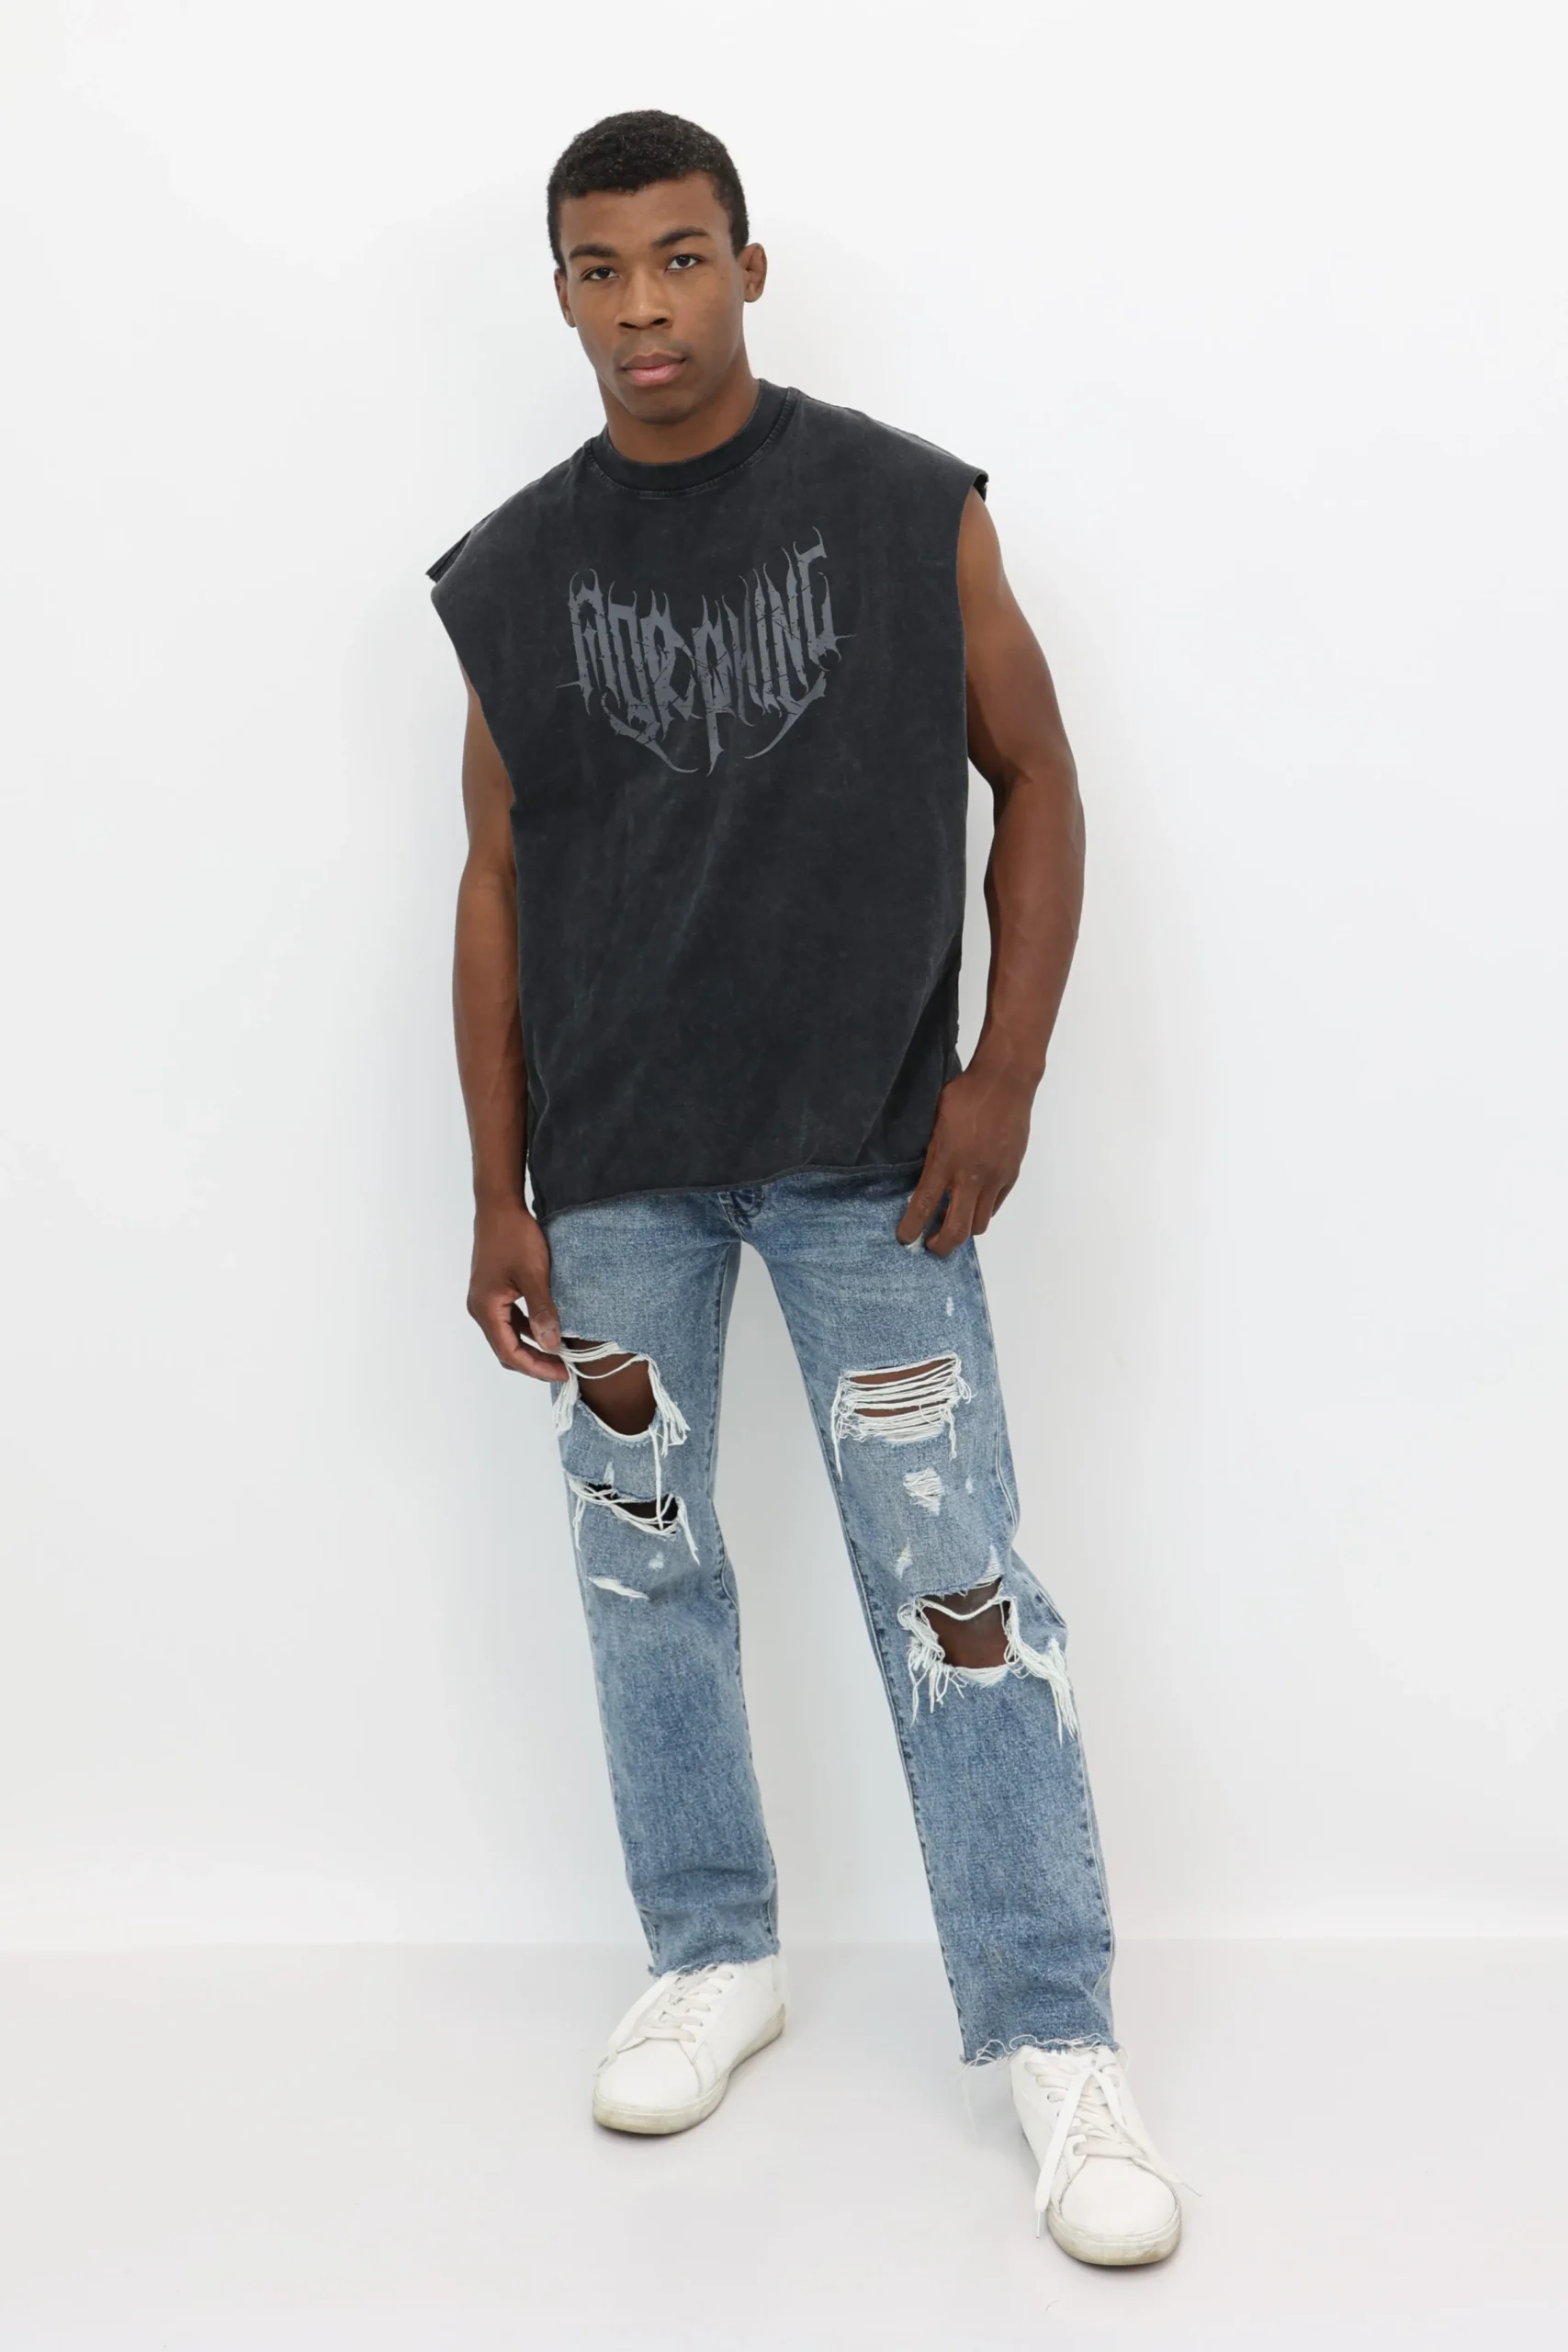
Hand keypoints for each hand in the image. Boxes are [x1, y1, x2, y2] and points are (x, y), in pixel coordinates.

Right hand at [468, 1200, 567, 1378]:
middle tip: (564, 1367)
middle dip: (534, 1361)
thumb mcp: (533, 1275)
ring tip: (559, 1352)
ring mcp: (485, 1300)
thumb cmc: (514, 1236)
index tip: (563, 1372)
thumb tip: (551, 1345)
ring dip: (531, 1346)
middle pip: (506, 1348)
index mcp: (485, 1308)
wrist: (499, 1206)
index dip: (536, 1367)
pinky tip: (547, 1328)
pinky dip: (527, 1329)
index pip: (509, 1352)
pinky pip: (509, 1319)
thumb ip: (541, 1311)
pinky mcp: (492, 1291)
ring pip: (507, 1335)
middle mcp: (480, 1308)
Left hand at [895, 1064, 1034, 1255]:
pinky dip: (982, 1210)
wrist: (1005, 1082)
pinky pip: (995, 1205)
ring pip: (980, 1223)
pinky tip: (973, 1201)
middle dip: (943, 1244)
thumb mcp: (936, 1122)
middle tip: (932, 1245)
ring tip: (953, 1221)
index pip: (925, 1204)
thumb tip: (925, 1176)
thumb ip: (931, 1153)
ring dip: (965, 1227)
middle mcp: (972, 1176)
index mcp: (947, 1160)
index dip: (912, 1227)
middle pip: (958, 1228)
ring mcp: (995, 1177)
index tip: (905, 1239)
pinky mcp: (1011, 1174)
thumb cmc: (965, 1095)